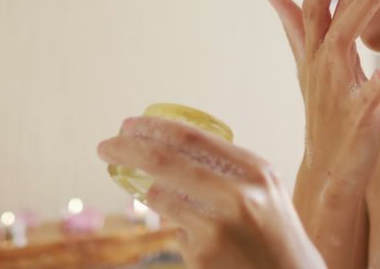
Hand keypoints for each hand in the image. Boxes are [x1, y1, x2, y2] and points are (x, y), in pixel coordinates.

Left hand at [97, 116, 325, 268]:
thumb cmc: (275, 236)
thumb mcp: (264, 192)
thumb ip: (226, 171)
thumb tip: (168, 150)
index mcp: (255, 170)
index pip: (192, 138)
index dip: (153, 128)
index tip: (128, 124)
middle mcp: (238, 194)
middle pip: (164, 161)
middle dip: (127, 150)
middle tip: (104, 147)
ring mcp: (218, 226)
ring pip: (161, 197)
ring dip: (156, 197)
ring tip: (183, 207)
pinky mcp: (203, 254)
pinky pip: (175, 233)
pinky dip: (183, 234)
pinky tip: (210, 247)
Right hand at [268, 0, 379, 214]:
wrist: (328, 167)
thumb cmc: (325, 113)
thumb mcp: (308, 68)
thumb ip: (297, 31)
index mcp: (314, 56)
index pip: (312, 10)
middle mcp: (322, 69)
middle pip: (324, 20)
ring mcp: (337, 93)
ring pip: (343, 47)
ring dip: (362, 15)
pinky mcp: (357, 119)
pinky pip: (364, 102)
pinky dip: (373, 89)